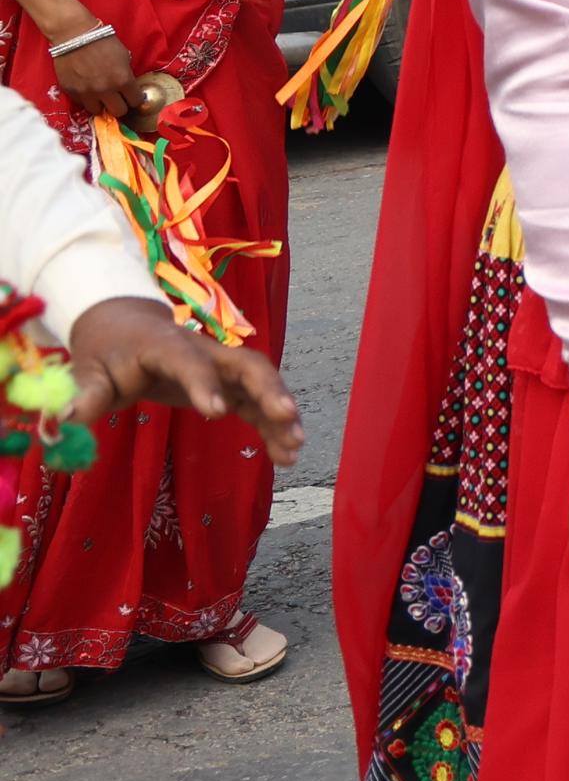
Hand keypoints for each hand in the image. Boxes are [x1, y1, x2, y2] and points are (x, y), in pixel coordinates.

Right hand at [40, 18, 133, 117]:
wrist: (74, 35)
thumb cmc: (103, 42)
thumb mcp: (124, 57)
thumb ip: (127, 75)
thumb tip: (129, 88)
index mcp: (122, 80)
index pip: (136, 101)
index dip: (136, 99)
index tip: (133, 96)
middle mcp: (105, 90)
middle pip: (118, 112)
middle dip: (121, 105)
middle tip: (119, 98)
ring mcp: (86, 93)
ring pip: (98, 111)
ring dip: (102, 105)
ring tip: (102, 96)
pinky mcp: (70, 92)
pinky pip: (82, 103)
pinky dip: (87, 99)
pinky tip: (88, 89)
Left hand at [62, 296, 299, 462]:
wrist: (126, 325)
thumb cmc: (106, 350)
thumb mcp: (87, 370)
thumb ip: (83, 395)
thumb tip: (61, 425)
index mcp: (166, 346)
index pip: (189, 362)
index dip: (204, 384)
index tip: (217, 414)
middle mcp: (204, 351)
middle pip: (247, 364)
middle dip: (270, 389)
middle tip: (286, 417)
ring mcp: (221, 367)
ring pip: (261, 383)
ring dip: (281, 412)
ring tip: (295, 447)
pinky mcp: (228, 385)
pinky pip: (257, 403)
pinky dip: (274, 426)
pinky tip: (285, 455)